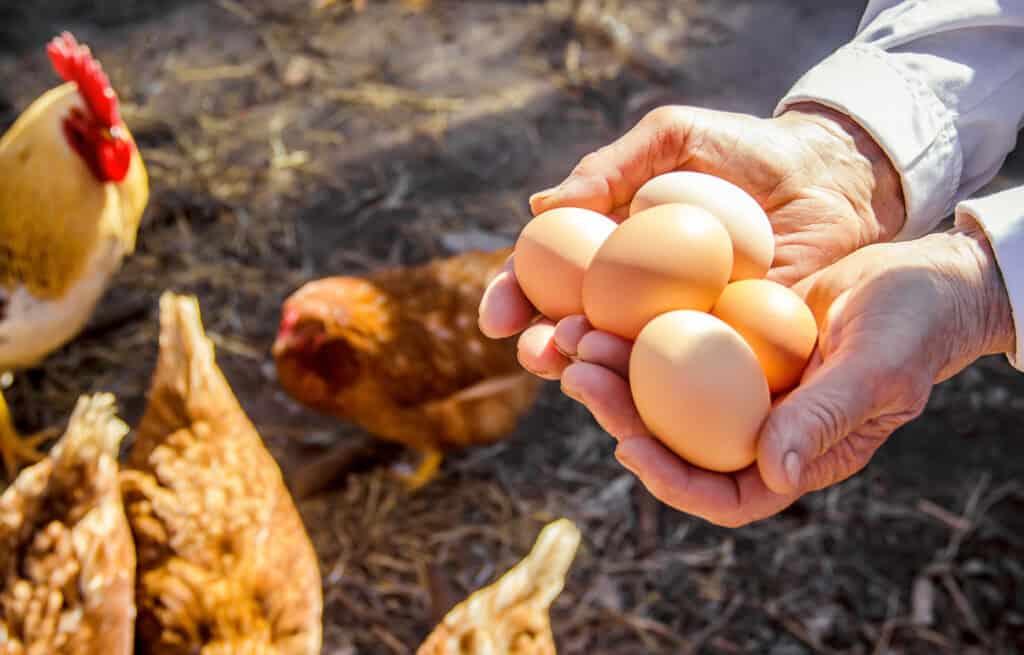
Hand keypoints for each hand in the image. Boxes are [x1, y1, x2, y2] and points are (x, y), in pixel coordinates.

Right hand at [479, 102, 905, 378]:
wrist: (830, 176)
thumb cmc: (746, 150)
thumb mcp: (673, 139)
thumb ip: (609, 167)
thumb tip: (540, 206)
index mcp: (609, 250)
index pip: (546, 280)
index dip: (514, 300)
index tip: (498, 319)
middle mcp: (633, 296)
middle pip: (571, 331)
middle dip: (544, 349)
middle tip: (540, 353)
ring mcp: (677, 327)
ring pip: (621, 362)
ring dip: (591, 372)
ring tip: (581, 367)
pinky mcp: (725, 351)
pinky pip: (685, 378)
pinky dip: (658, 391)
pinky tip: (641, 393)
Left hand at [547, 218, 1014, 526]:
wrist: (920, 274)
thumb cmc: (914, 326)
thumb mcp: (878, 368)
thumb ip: (827, 418)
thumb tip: (772, 473)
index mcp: (794, 456)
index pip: (724, 495)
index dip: (672, 480)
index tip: (628, 444)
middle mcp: (757, 428)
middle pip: (675, 442)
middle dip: (620, 413)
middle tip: (578, 373)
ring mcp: (738, 384)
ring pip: (662, 392)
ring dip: (615, 369)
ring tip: (574, 335)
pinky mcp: (727, 340)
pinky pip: (673, 344)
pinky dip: (636, 330)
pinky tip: (600, 304)